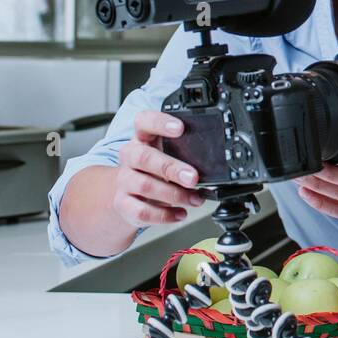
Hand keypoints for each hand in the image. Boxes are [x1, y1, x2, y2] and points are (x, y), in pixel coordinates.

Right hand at [112, 111, 204, 226]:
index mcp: (142, 138)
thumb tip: (214, 166)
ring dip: (175, 195)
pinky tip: (180, 214)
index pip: (144, 121)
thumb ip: (185, 154)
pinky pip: (142, 211)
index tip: (180, 128)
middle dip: (172, 168)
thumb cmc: (155, 169)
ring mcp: (124, 180)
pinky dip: (164, 215)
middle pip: (144, 157)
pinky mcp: (123, 204)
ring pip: (145, 186)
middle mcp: (130, 156)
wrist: (130, 193)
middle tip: (193, 177)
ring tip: (195, 199)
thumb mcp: (169, 155)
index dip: (160, 123)